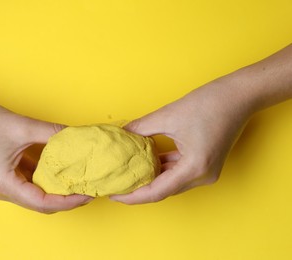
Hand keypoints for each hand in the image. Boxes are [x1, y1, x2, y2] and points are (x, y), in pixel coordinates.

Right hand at [0, 101, 92, 212]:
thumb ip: (52, 133)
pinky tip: (65, 172)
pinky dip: (49, 180)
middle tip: (89, 190)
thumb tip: (76, 137)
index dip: (68, 201)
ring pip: (38, 195)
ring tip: (80, 182)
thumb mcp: (23, 127)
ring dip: (59, 190)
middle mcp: (4, 190)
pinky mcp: (9, 175)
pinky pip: (33, 183)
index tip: (87, 194)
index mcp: (5, 185)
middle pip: (42, 204)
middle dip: (67, 199)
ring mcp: (6, 184)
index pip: (43, 203)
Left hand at [110, 80, 252, 203]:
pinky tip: (146, 161)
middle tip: (117, 184)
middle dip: (139, 189)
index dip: (133, 196)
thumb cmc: (209, 103)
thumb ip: (141, 128)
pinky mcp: (205, 163)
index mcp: (194, 168)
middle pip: (164, 190)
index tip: (114, 194)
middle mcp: (202, 176)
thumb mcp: (168, 115)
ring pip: (171, 181)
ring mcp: (206, 171)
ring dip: (150, 178)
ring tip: (127, 175)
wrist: (239, 95)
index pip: (157, 192)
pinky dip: (163, 168)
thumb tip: (122, 134)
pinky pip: (179, 172)